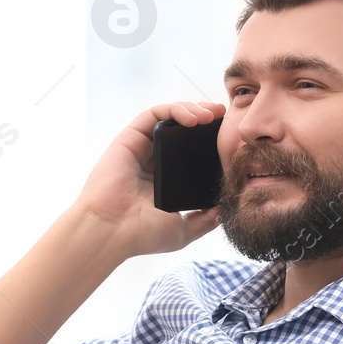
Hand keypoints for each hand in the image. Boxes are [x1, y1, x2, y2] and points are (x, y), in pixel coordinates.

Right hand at [72, 100, 225, 258]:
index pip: (190, 152)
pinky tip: (193, 118)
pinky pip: (154, 115)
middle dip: (205, 119)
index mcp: (164, 180)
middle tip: (225, 118)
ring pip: (169, 118)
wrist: (112, 231)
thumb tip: (224, 211)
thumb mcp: (182, 231)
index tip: (230, 138)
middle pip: (181, 131)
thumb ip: (204, 221)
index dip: (210, 142)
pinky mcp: (129, 138)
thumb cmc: (141, 234)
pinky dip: (175, 110)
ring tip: (211, 116)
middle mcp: (152, 161)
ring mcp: (140, 149)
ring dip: (192, 110)